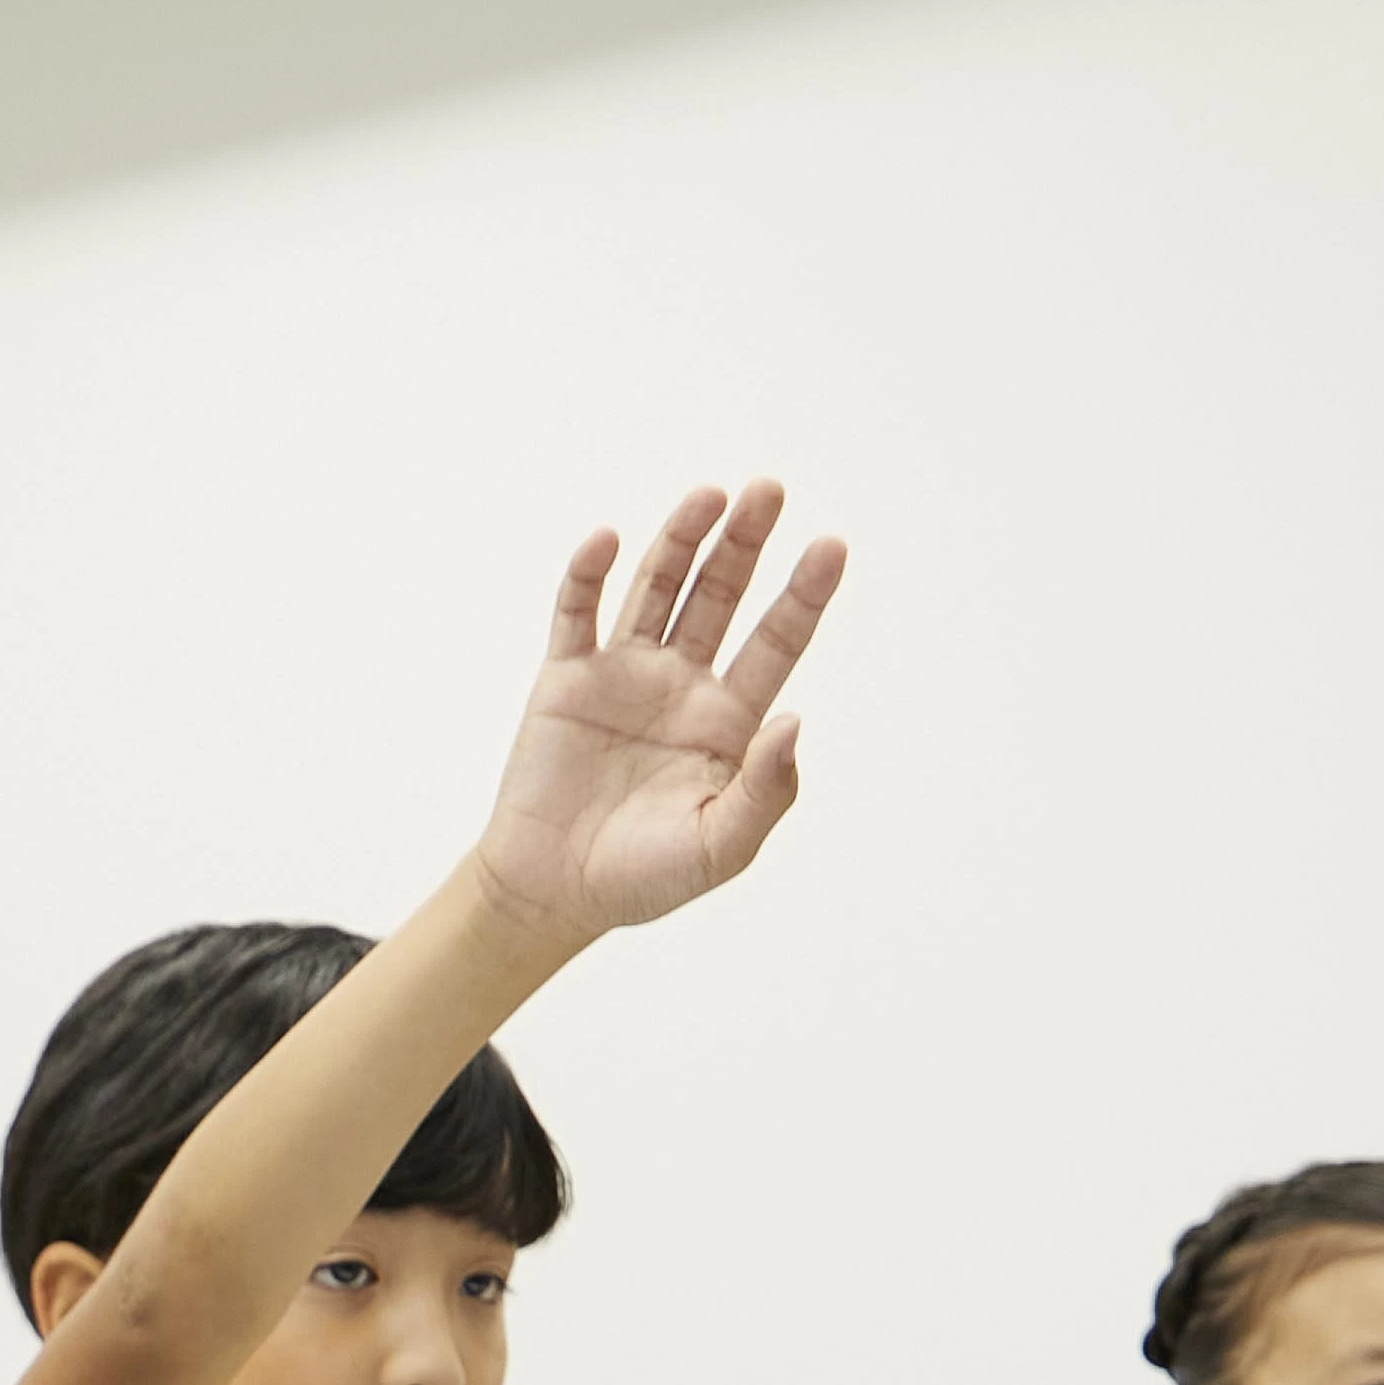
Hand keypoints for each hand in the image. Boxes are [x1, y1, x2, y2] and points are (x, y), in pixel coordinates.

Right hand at [468, 481, 845, 948]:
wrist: (551, 894)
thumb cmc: (642, 878)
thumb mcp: (723, 847)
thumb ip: (767, 789)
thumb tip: (794, 718)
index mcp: (728, 719)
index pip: (777, 640)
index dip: (804, 593)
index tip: (831, 546)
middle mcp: (680, 683)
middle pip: (721, 594)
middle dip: (745, 543)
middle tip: (769, 489)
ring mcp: (622, 674)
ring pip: (657, 588)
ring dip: (681, 540)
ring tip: (708, 496)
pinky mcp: (566, 679)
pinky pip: (578, 614)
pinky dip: (587, 575)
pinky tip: (607, 539)